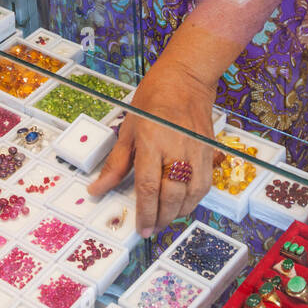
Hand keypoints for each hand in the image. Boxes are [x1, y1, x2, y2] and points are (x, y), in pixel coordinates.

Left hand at [88, 57, 215, 237]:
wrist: (186, 79)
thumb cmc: (153, 98)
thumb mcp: (127, 128)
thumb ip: (116, 164)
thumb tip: (98, 189)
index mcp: (152, 140)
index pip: (148, 187)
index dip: (144, 213)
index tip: (140, 228)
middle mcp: (176, 148)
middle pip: (171, 196)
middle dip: (160, 218)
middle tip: (150, 228)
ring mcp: (196, 151)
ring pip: (191, 195)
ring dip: (178, 213)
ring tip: (164, 218)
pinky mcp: (209, 151)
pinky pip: (204, 185)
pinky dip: (193, 200)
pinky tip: (181, 204)